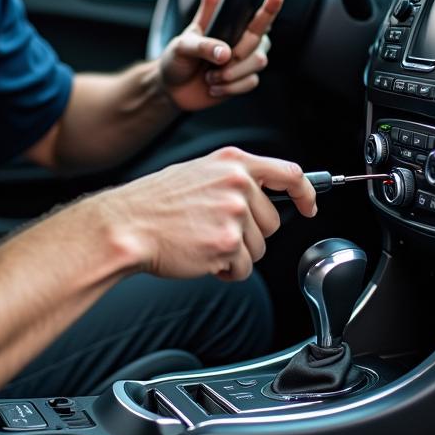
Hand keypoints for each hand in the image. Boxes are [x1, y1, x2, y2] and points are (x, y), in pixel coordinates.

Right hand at [99, 147, 316, 281]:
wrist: (126, 225)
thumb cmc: (155, 203)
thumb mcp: (198, 173)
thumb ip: (233, 179)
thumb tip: (262, 195)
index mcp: (232, 162)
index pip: (288, 174)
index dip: (305, 194)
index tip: (308, 207)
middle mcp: (237, 184)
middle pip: (273, 223)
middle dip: (250, 235)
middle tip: (216, 231)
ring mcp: (233, 213)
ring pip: (259, 249)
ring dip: (236, 254)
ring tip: (203, 242)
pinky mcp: (227, 243)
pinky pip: (243, 270)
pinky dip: (225, 271)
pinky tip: (201, 258)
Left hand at [158, 0, 282, 111]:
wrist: (172, 90)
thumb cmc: (178, 59)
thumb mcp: (186, 37)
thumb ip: (204, 13)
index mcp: (230, 27)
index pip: (255, 15)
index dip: (269, 6)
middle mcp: (242, 42)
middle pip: (260, 41)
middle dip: (237, 53)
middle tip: (215, 60)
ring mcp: (244, 62)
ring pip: (258, 62)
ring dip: (231, 72)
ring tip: (210, 75)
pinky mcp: (243, 81)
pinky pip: (250, 82)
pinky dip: (230, 87)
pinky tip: (214, 86)